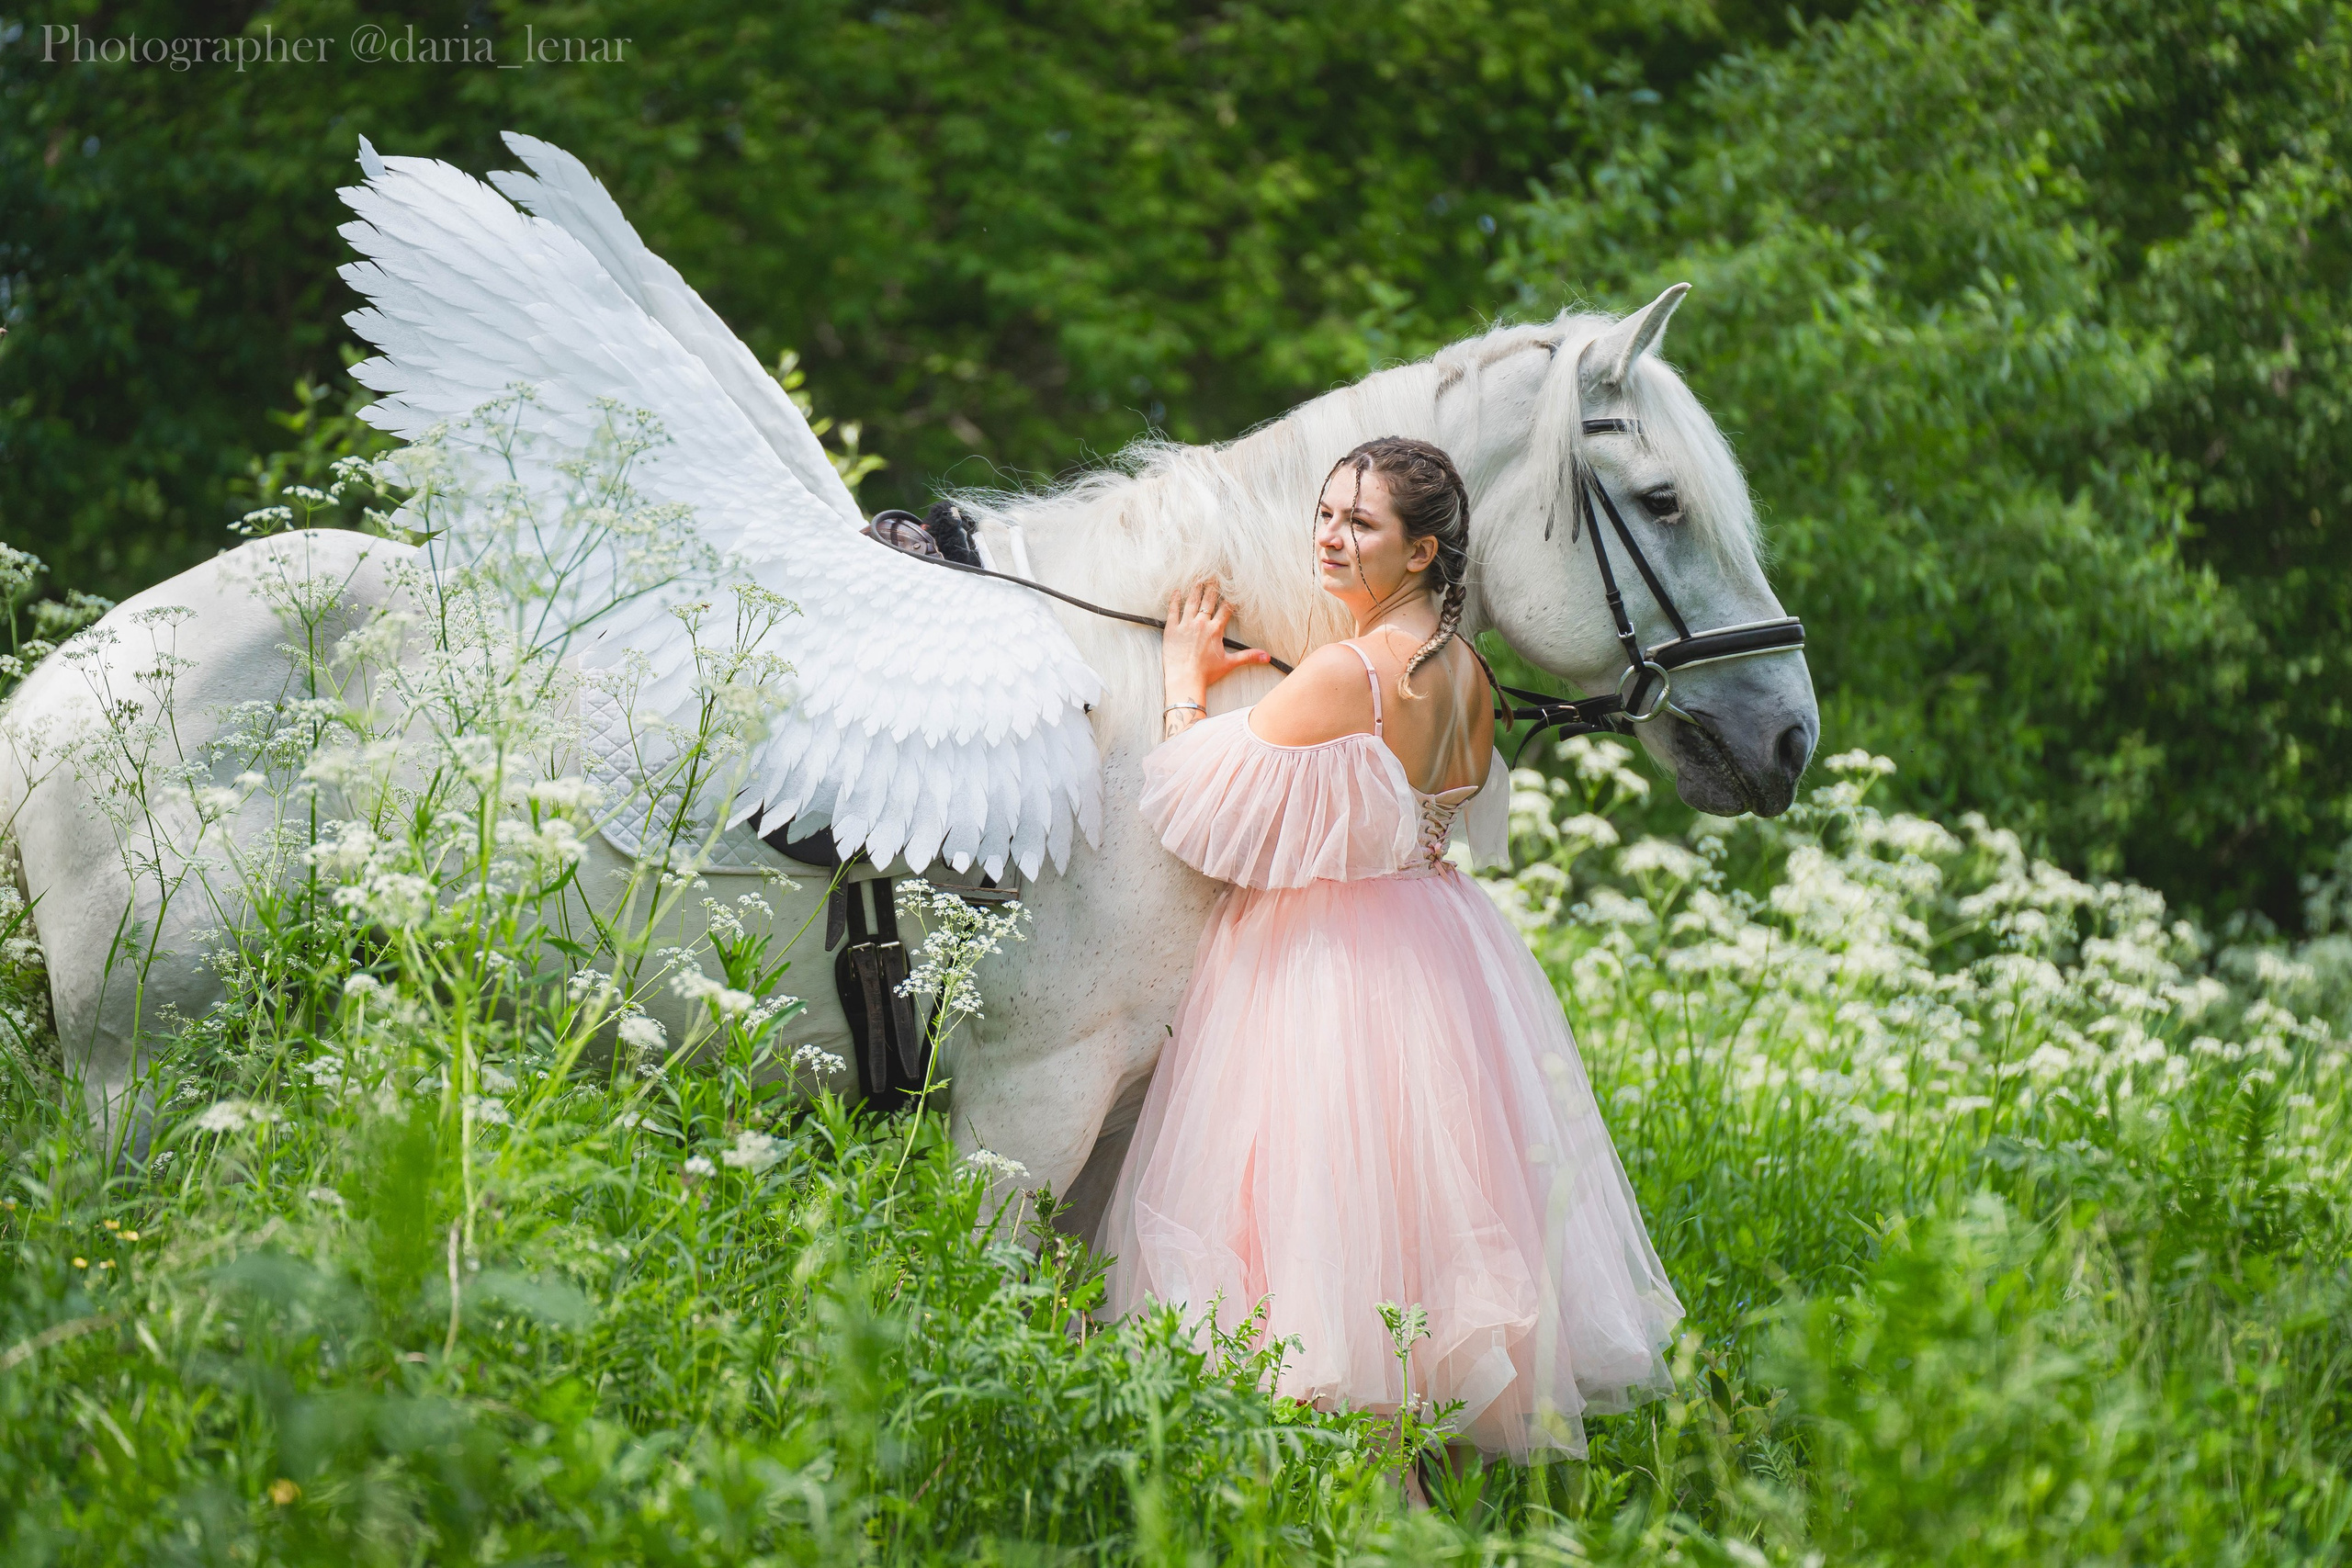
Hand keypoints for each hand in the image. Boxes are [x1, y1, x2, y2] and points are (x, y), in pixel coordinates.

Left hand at [1162, 581, 1271, 709]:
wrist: (1185, 679)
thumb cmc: (1206, 673)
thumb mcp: (1229, 663)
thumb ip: (1248, 656)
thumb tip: (1267, 657)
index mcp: (1215, 630)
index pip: (1225, 609)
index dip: (1229, 599)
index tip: (1231, 590)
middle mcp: (1201, 624)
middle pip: (1208, 601)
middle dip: (1212, 587)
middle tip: (1213, 576)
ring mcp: (1186, 625)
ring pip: (1191, 602)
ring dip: (1195, 589)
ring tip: (1198, 579)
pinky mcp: (1171, 629)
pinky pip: (1173, 610)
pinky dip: (1174, 599)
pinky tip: (1176, 591)